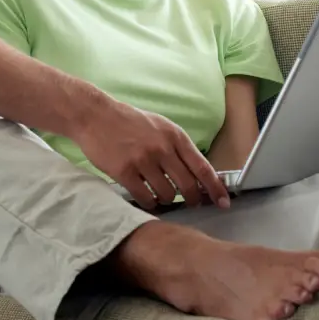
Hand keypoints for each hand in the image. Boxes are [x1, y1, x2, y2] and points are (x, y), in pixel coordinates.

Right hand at [71, 96, 230, 210]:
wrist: (95, 115)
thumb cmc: (128, 121)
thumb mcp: (159, 126)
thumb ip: (177, 146)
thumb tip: (197, 172)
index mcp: (174, 136)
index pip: (203, 167)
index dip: (216, 188)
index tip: (223, 202)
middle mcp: (162, 148)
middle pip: (188, 186)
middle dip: (193, 200)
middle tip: (191, 203)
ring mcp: (143, 161)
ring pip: (167, 195)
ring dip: (167, 200)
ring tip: (161, 194)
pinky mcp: (124, 172)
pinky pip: (145, 198)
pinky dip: (149, 202)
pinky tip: (145, 196)